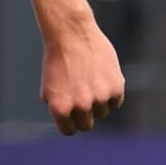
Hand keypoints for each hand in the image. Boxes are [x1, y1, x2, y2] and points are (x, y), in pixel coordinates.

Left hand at [40, 20, 125, 134]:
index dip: (70, 122)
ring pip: (102, 112)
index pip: (69, 130)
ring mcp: (99, 98)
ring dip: (97, 101)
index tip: (71, 114)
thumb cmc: (57, 59)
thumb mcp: (49, 86)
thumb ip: (58, 107)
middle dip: (84, 115)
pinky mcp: (116, 88)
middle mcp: (80, 106)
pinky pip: (115, 101)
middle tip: (81, 97)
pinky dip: (110, 92)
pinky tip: (100, 76)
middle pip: (86, 124)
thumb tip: (69, 121)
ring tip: (88, 79)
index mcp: (60, 108)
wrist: (71, 33)